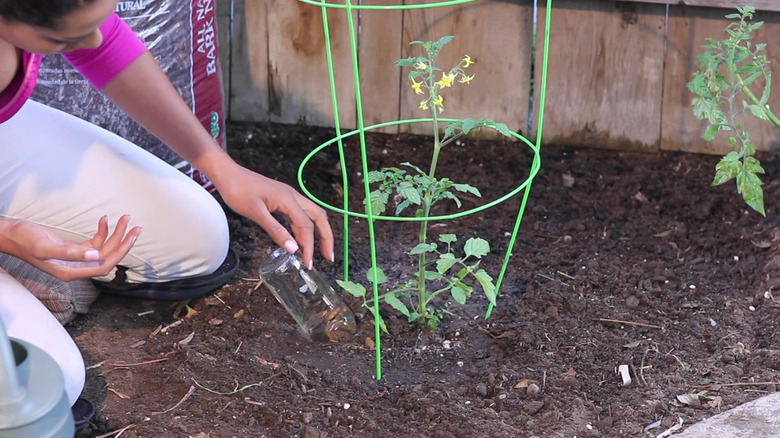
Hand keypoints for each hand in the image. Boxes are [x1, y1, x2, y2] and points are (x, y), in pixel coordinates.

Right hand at [1, 215, 141, 281]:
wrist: (11, 234)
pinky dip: (101, 232)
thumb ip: (70, 253)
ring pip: (102, 248)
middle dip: (123, 242)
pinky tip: (103, 220)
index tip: (132, 238)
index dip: (120, 253)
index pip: (104, 265)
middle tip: (136, 227)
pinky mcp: (72, 249)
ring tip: (125, 218)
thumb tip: (96, 255)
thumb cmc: (25, 240)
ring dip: (115, 234)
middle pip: (107, 257)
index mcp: (72, 271)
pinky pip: (93, 242)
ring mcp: (75, 258)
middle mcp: (76, 267)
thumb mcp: (46, 246)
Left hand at [215, 164, 333, 268]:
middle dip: (326, 237)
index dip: (309, 246)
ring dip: (317, 232)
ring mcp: (289, 197)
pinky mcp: (282, 198)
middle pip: (319, 217)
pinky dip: (305, 227)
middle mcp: (293, 197)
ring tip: (318, 250)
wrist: (227, 174)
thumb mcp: (256, 213)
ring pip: (311, 215)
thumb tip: (293, 248)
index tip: (308, 263)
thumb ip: (275, 230)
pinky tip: (300, 238)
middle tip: (328, 257)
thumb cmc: (238, 191)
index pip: (306, 226)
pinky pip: (300, 214)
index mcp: (288, 200)